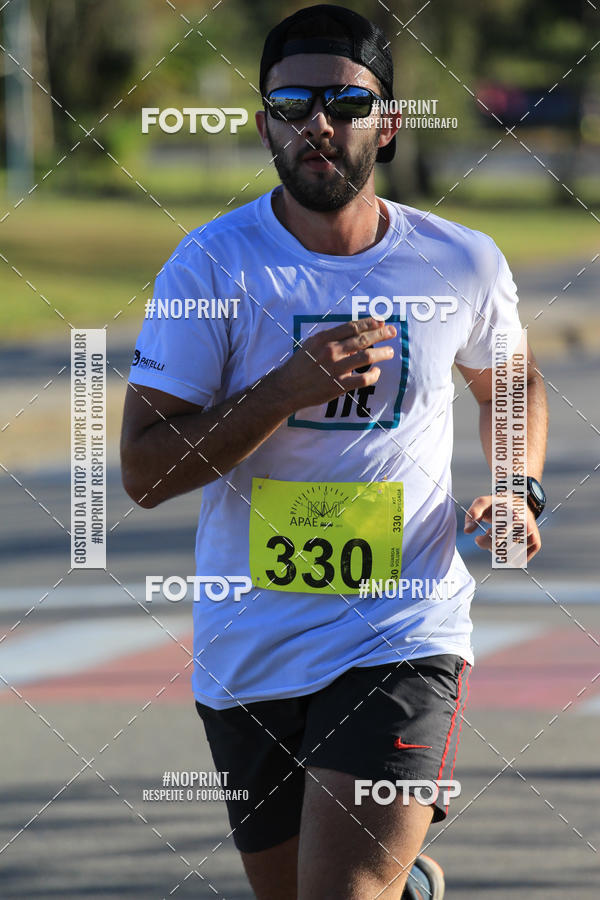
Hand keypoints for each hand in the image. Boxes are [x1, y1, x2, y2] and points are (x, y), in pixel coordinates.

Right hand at [279, 317, 395, 410]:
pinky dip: (373, 375)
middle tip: (392, 332)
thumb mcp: (312, 344)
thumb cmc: (300, 365)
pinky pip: (363, 379)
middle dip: (381, 333)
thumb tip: (355, 332)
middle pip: (363, 339)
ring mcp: (335, 368)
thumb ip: (332, 338)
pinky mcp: (338, 385)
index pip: (352, 327)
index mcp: (324, 338)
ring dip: (382, 353)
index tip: (381, 321)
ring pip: (367, 357)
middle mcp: (331, 351)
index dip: (369, 323)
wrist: (287, 387)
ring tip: (390, 352)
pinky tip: (377, 372)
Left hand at [464, 494, 541, 562]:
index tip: (477, 539)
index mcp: (512, 513)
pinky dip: (509, 557)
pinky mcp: (536, 543)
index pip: (497, 538)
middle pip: (501, 549)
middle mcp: (526, 523)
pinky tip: (508, 546)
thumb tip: (467, 531)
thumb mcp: (482, 503)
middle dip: (491, 545)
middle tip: (490, 535)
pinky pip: (518, 561)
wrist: (517, 504)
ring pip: (509, 557)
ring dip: (500, 550)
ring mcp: (533, 534)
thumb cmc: (497, 505)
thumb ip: (473, 514)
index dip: (484, 542)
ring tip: (500, 538)